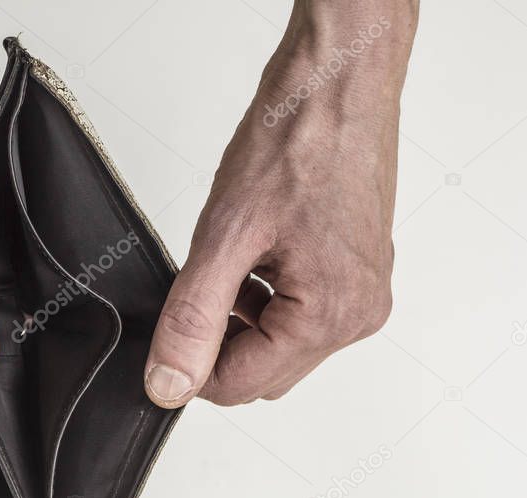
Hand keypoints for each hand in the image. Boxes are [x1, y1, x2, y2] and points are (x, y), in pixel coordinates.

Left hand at [144, 0, 417, 407]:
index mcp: (332, 315)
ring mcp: (362, 293)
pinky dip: (263, 300)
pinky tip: (248, 257)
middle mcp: (358, 314)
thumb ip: (193, 320)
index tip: (164, 339)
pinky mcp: (356, 272)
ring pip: (281, 344)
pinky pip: (300, 313)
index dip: (191, 370)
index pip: (243, 384)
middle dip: (219, 344)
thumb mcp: (225, 236)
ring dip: (240, 321)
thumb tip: (169, 383)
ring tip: (225, 264)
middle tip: (191, 293)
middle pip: (265, 372)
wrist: (335, 84)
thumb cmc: (297, 142)